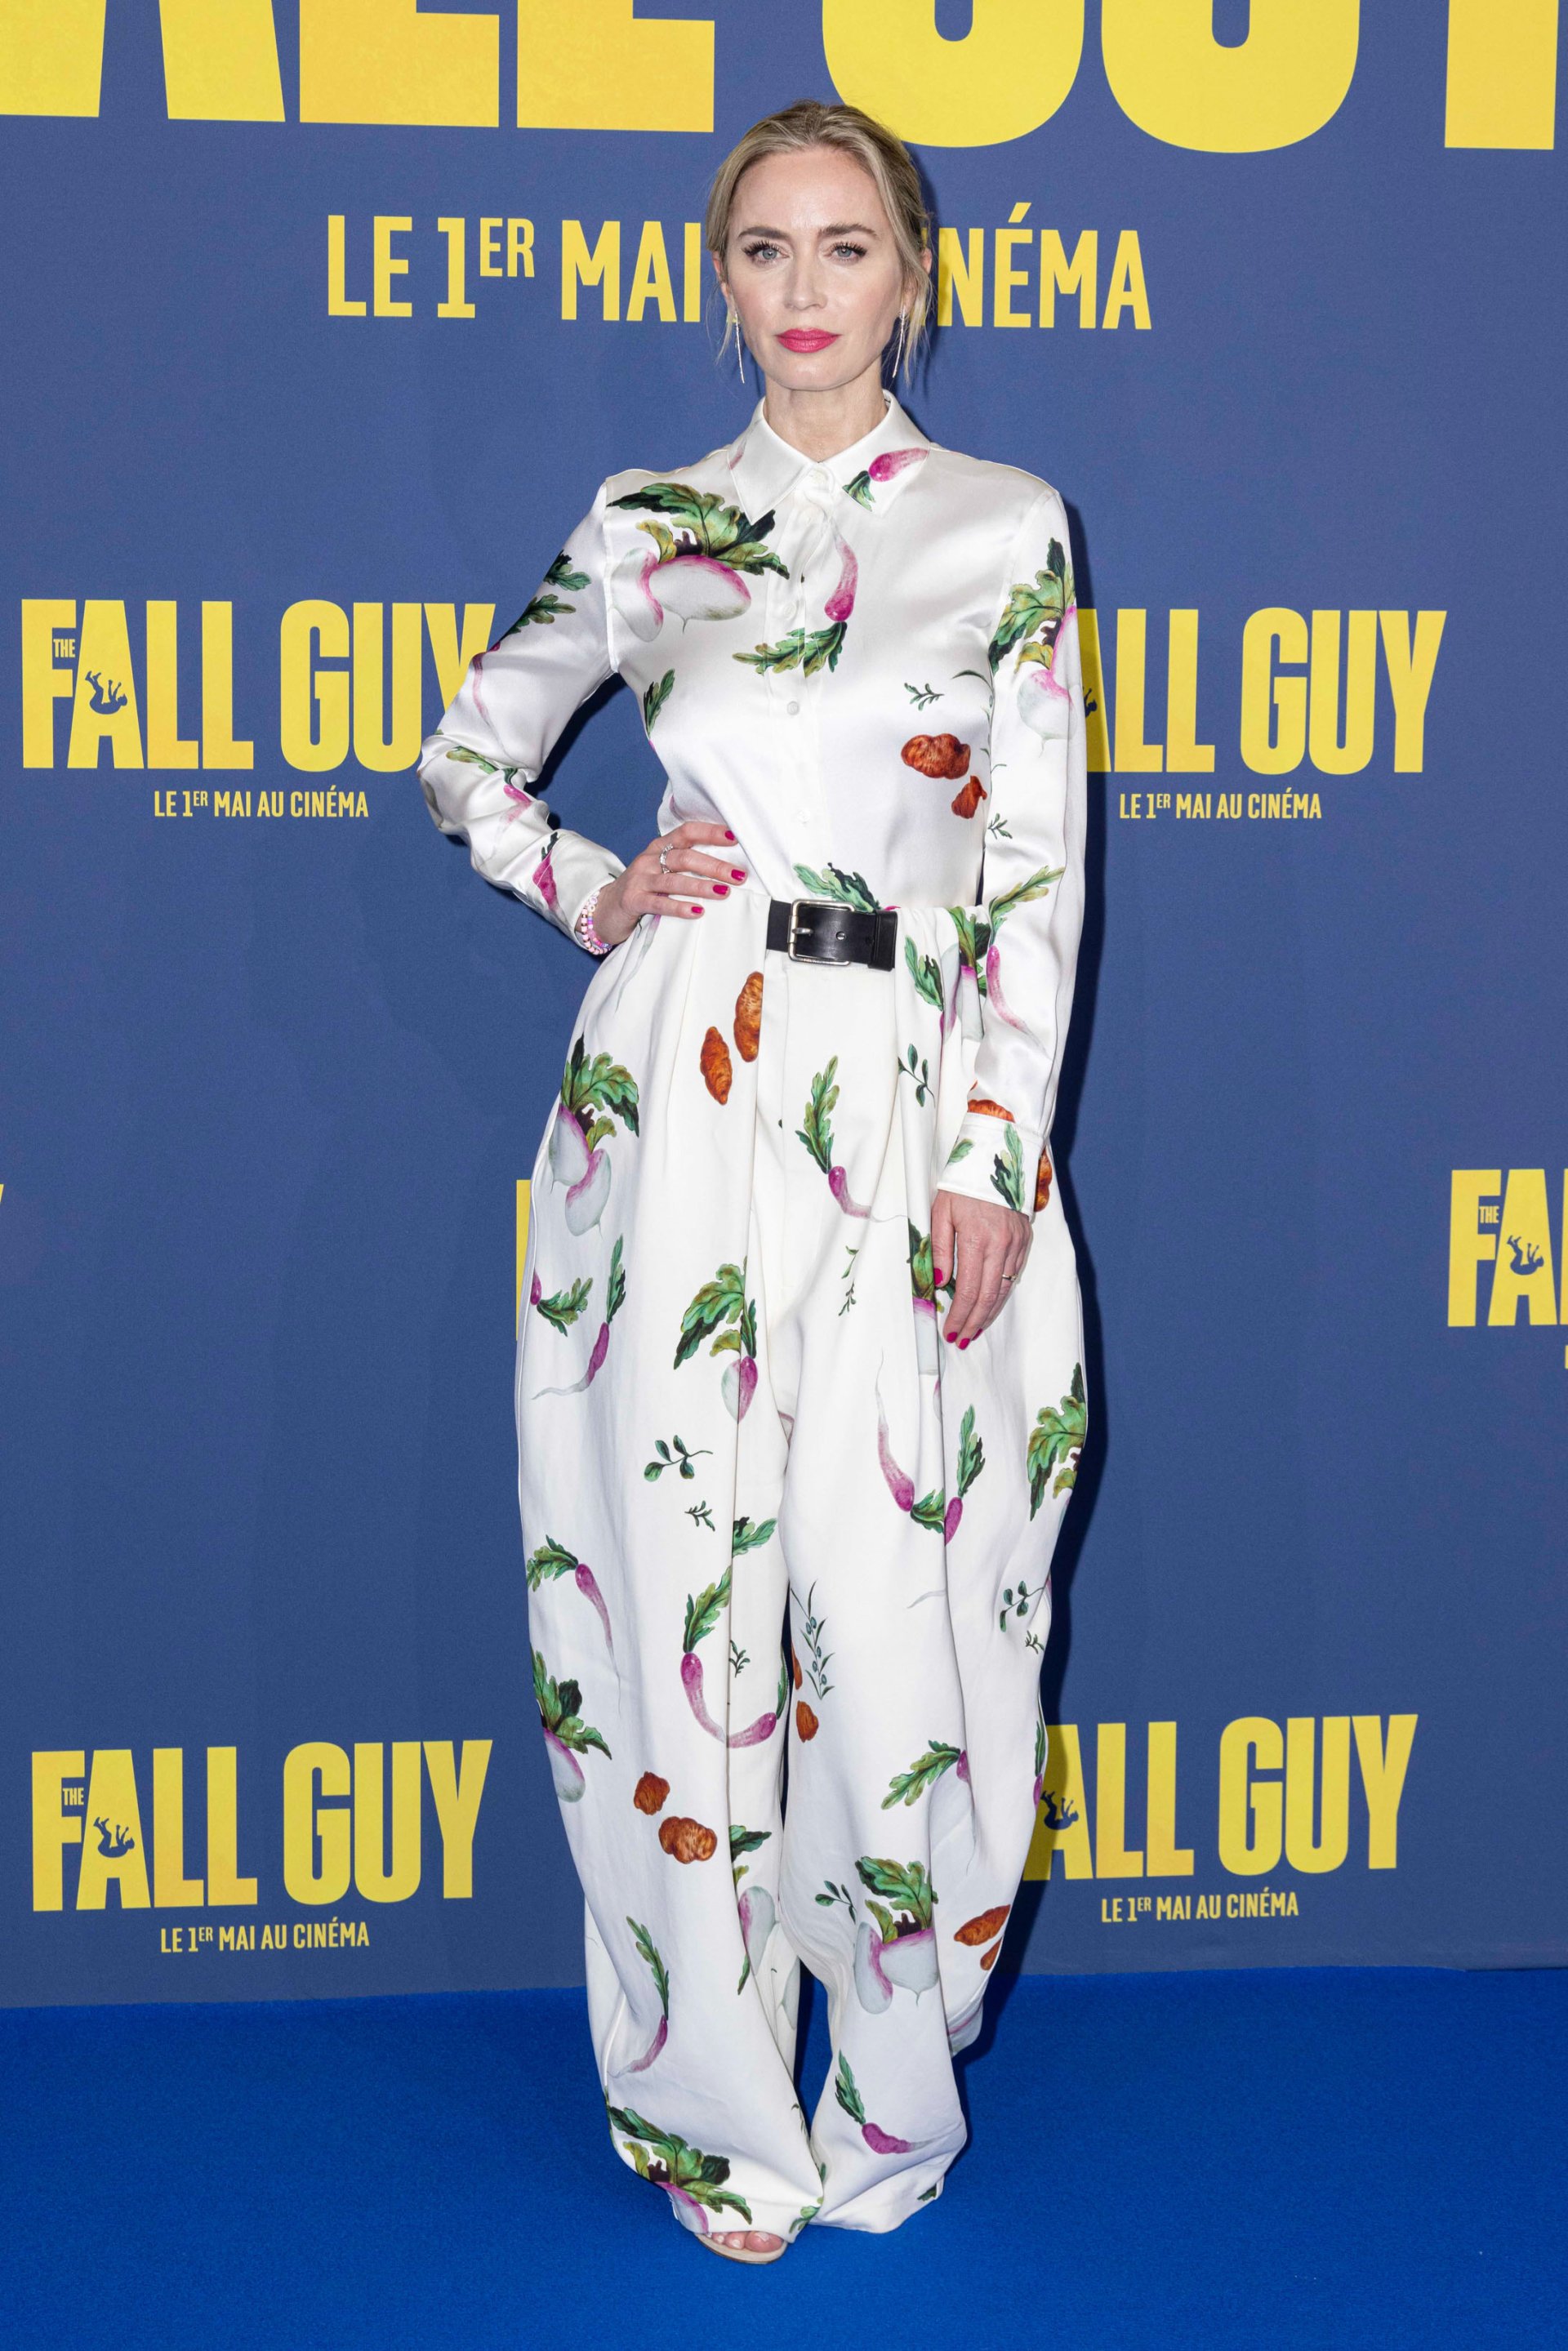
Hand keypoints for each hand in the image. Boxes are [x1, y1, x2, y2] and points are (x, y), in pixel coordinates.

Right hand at [591, 821, 746, 945]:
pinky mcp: (632, 900)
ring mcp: (639, 879)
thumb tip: (726, 866)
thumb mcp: (662, 869)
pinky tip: (697, 911)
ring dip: (701, 886)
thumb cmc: (643, 888)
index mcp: (659, 847)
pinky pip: (658, 903)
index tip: (734, 838)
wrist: (606, 908)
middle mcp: (649, 859)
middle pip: (684, 857)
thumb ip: (685, 863)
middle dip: (714, 866)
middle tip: (738, 876)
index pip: (687, 832)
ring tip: (723, 892)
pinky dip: (679, 907)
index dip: (710, 833)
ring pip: (673, 880)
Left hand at [931, 1188, 1030, 1346]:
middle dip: (974, 1322)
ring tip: (975, 1329)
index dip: (959, 1315)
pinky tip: (991, 1304)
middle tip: (962, 1338)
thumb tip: (939, 1284)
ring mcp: (1016, 1243)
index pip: (968, 1290)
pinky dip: (1002, 1293)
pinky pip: (1014, 1274)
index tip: (950, 1331)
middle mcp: (1000, 1244)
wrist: (995, 1157)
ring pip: (1004, 1289)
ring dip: (989, 1313)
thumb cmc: (962, 1184)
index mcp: (976, 1238)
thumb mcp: (941, 1212)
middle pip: (988, 1296)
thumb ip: (939, 1249)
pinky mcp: (1025, 1240)